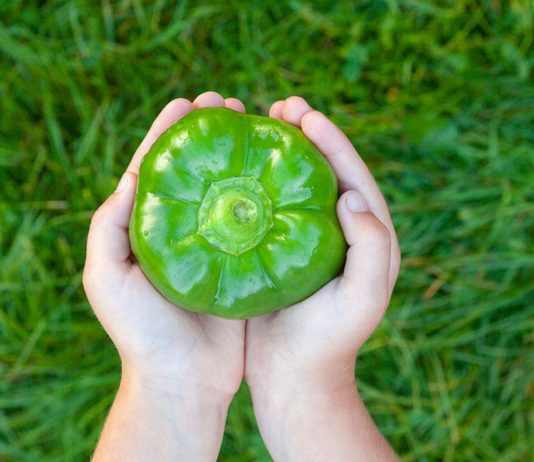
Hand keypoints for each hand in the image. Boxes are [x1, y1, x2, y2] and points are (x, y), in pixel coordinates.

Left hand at [83, 92, 246, 460]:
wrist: (184, 380)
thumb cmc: (141, 333)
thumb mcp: (107, 277)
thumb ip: (110, 226)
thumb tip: (132, 174)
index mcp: (147, 227)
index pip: (155, 166)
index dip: (170, 130)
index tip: (189, 102)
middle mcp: (182, 229)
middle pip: (196, 169)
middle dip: (210, 132)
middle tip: (232, 104)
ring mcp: (215, 243)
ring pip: (227, 187)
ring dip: (240, 154)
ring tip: (258, 124)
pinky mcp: (242, 260)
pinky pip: (252, 218)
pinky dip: (262, 191)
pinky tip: (278, 171)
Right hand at [245, 96, 400, 460]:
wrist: (296, 377)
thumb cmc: (329, 341)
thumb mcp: (361, 299)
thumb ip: (371, 246)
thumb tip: (351, 195)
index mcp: (367, 237)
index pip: (353, 176)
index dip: (332, 140)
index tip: (306, 114)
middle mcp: (340, 232)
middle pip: (325, 171)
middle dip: (306, 134)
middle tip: (281, 105)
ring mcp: (307, 239)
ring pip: (295, 184)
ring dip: (280, 151)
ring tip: (259, 122)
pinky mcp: (280, 249)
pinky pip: (270, 206)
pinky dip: (258, 181)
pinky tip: (236, 168)